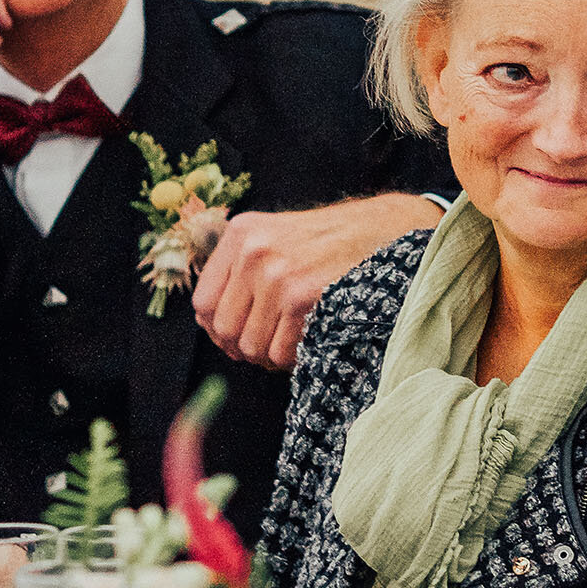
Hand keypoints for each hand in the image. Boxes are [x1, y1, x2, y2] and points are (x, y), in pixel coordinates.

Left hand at [191, 193, 440, 370]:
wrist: (383, 230)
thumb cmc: (328, 243)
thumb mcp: (274, 237)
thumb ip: (240, 270)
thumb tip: (212, 326)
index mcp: (240, 234)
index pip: (203, 305)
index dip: (218, 332)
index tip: (236, 338)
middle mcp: (253, 251)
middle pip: (224, 330)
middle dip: (244, 347)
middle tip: (267, 345)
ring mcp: (277, 273)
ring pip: (251, 346)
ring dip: (271, 354)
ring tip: (290, 340)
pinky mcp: (303, 296)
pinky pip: (280, 352)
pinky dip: (293, 357)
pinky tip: (308, 338)